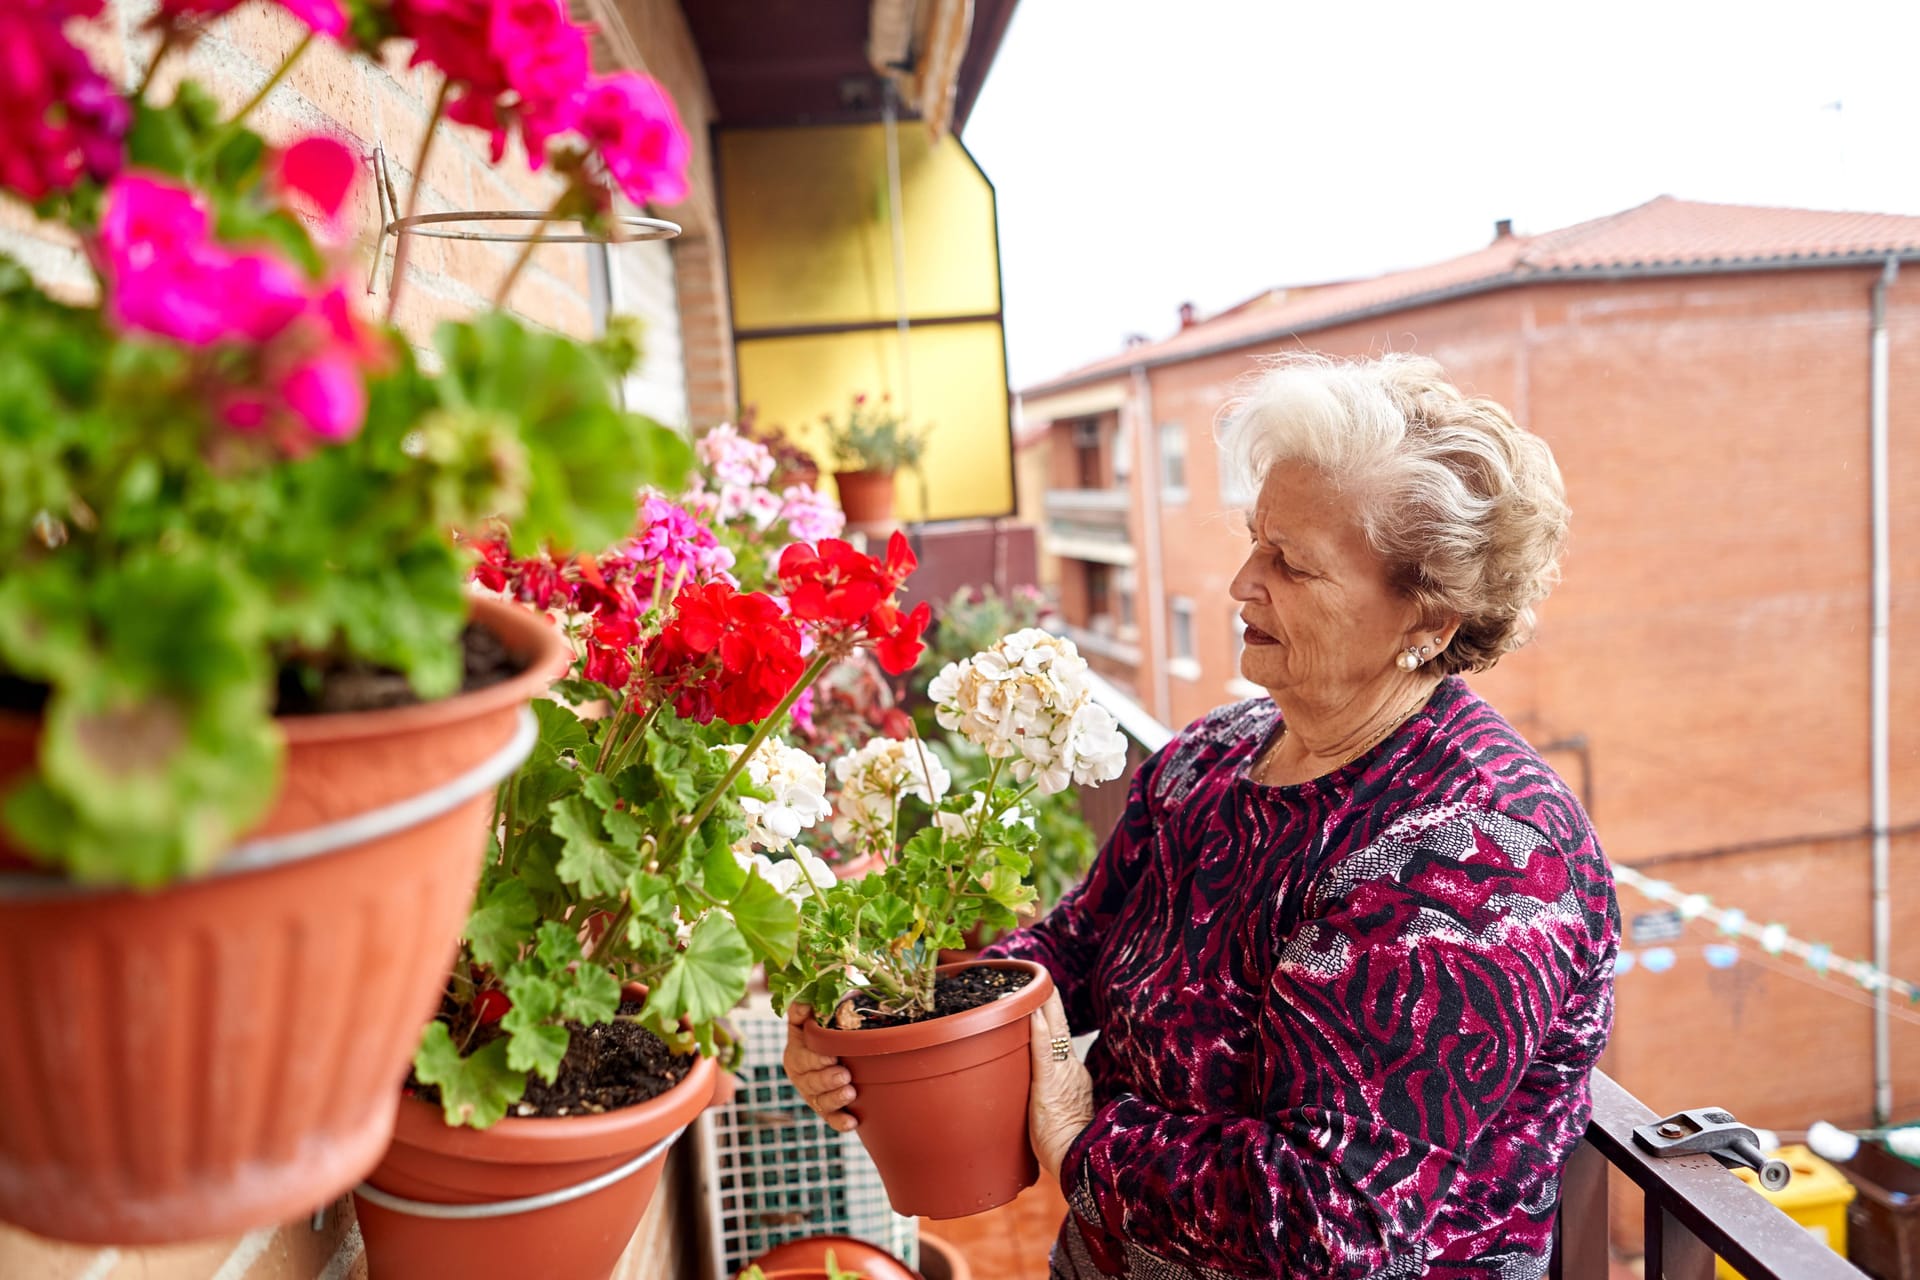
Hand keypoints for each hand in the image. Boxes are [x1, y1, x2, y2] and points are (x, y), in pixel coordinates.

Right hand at [782, 1002, 857, 1132]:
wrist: (835, 1047)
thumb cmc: (821, 1029)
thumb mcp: (808, 1017)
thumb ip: (803, 1009)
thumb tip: (803, 1001)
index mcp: (795, 1054)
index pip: (802, 1060)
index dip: (815, 1060)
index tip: (832, 1057)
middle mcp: (802, 1077)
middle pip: (810, 1084)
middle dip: (826, 1080)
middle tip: (845, 1075)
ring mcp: (814, 1095)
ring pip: (820, 1103)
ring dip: (835, 1099)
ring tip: (851, 1092)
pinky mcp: (827, 1110)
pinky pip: (831, 1119)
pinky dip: (840, 1122)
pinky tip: (853, 1122)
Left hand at [1027, 989, 1093, 1180]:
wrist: (1078, 1164)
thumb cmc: (1066, 1148)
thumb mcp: (1061, 1114)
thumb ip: (1052, 1099)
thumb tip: (1039, 1098)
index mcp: (1073, 1076)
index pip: (1061, 1040)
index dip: (1053, 1019)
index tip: (1046, 997)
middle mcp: (1070, 1070)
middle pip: (1061, 1029)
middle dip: (1050, 1003)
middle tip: (1042, 977)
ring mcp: (1061, 1077)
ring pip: (1054, 1035)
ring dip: (1044, 1008)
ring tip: (1036, 984)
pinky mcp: (1049, 1088)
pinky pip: (1044, 1054)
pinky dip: (1039, 1032)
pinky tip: (1034, 1015)